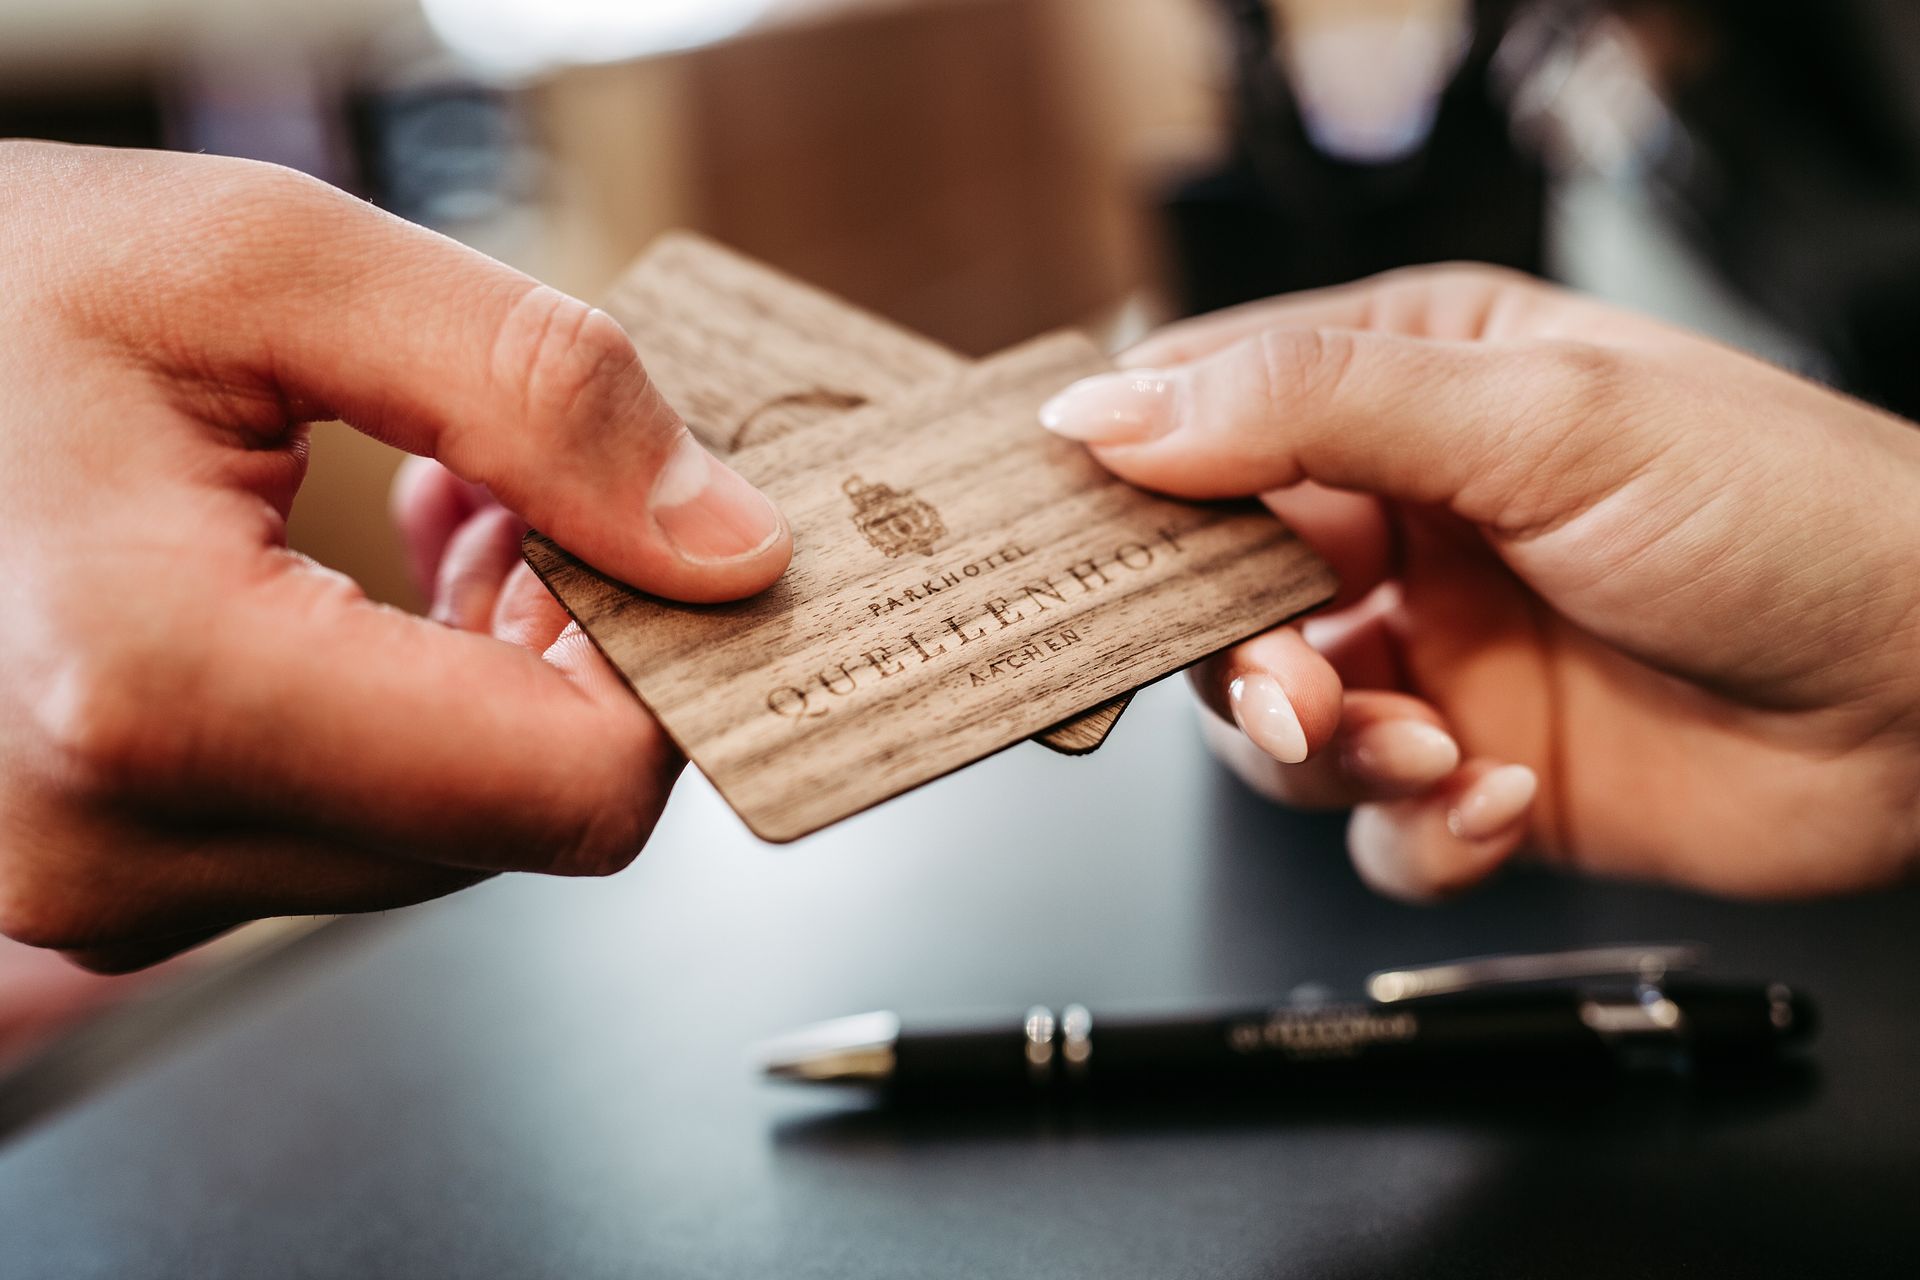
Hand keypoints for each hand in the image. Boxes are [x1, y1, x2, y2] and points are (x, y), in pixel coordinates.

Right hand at [0, 142, 792, 970]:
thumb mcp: (267, 266)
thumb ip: (531, 395)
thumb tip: (729, 545)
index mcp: (158, 691)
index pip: (571, 789)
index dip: (668, 665)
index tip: (664, 535)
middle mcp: (122, 842)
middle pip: (521, 812)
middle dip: (578, 643)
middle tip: (538, 479)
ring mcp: (112, 880)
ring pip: (451, 820)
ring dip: (498, 661)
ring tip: (458, 492)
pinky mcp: (122, 868)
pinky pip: (361, 814)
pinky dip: (422, 694)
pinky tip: (400, 559)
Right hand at [1041, 265, 1919, 899]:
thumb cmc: (1790, 514)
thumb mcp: (1538, 420)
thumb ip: (1307, 409)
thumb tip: (1114, 412)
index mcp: (1409, 389)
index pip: (1204, 416)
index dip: (1128, 479)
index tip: (1073, 538)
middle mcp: (1404, 525)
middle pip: (1213, 594)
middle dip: (1232, 656)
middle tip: (1281, 685)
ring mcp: (1433, 654)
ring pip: (1272, 725)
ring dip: (1322, 749)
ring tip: (1409, 743)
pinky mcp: (1468, 770)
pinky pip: (1367, 822)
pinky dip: (1412, 826)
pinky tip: (1497, 794)